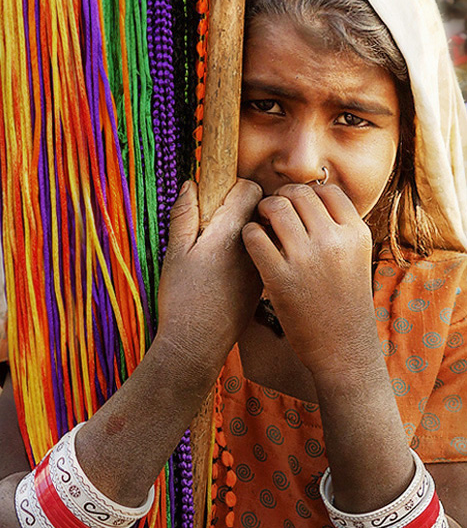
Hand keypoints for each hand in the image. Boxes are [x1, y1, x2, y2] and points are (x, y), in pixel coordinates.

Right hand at [156, 179, 262, 375]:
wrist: (198, 344)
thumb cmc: (182, 298)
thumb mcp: (175, 252)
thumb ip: (184, 214)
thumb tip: (191, 184)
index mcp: (231, 233)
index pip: (251, 189)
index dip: (234, 187)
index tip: (217, 196)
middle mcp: (254, 248)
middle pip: (260, 208)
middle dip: (242, 205)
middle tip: (218, 219)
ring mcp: (261, 266)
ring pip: (263, 232)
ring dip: (248, 228)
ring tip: (222, 245)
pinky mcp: (261, 284)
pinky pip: (262, 254)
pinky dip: (250, 251)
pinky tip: (228, 267)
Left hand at [242, 183, 379, 376]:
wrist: (344, 350)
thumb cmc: (347, 304)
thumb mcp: (357, 259)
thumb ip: (339, 230)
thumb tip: (311, 200)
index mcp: (356, 233)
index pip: (327, 190)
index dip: (308, 193)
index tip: (298, 205)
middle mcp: (333, 240)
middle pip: (298, 193)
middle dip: (282, 197)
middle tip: (273, 211)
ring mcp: (306, 258)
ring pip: (275, 207)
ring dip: (263, 210)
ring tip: (262, 223)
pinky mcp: (279, 278)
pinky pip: (254, 235)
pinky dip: (250, 232)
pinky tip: (254, 242)